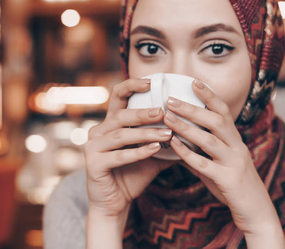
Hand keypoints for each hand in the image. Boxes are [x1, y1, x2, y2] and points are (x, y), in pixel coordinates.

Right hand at [85, 78, 173, 218]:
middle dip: (142, 112)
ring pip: (120, 134)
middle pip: (120, 114)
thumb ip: (164, 140)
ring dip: (145, 133)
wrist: (114, 203)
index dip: (132, 85)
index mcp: (109, 123)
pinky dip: (138, 152)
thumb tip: (192, 128)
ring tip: (167, 133)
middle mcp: (98, 131)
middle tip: (163, 111)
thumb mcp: (151, 155)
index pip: (117, 96)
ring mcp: (92, 147)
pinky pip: (118, 156)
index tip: (151, 82)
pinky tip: (156, 149)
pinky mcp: (93, 164)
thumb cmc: (132, 175)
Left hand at [163, 79, 284, 246]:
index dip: (210, 95)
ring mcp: (234, 163)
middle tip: (171, 99)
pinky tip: (173, 146)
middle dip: (193, 108)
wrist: (257, 213)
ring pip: (210, 140)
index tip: (194, 81)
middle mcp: (237, 148)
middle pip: (216, 121)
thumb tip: (178, 143)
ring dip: (187, 128)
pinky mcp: (228, 181)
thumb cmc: (234, 187)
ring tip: (167, 118)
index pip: (224, 112)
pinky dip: (188, 154)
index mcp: (236, 141)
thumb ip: (201, 153)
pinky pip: (205, 165)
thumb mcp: (219, 165)